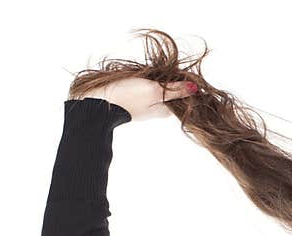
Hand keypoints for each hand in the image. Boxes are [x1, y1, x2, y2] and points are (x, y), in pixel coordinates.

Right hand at [70, 76, 197, 120]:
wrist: (95, 104)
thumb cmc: (127, 97)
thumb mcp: (154, 91)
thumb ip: (175, 90)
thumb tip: (196, 88)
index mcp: (166, 109)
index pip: (182, 93)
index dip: (182, 79)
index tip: (174, 71)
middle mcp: (158, 108)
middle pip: (170, 88)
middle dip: (166, 77)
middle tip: (155, 72)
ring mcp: (145, 104)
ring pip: (156, 86)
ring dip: (153, 76)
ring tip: (143, 74)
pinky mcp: (132, 99)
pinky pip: (144, 86)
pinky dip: (143, 79)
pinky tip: (136, 76)